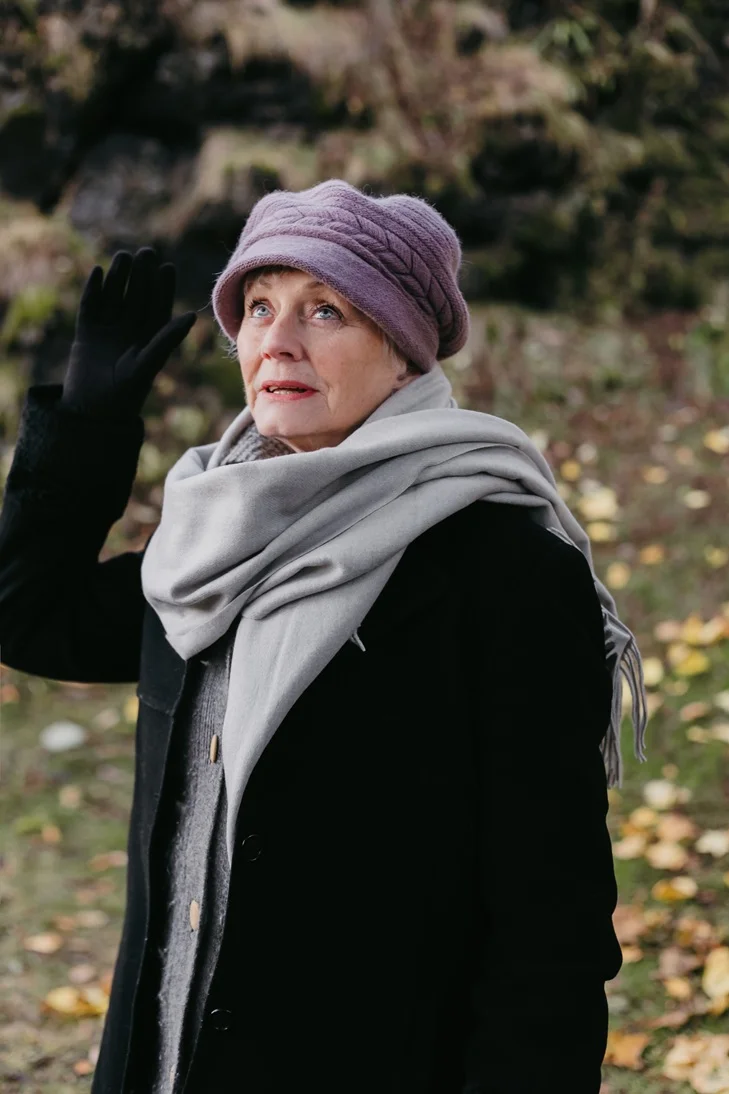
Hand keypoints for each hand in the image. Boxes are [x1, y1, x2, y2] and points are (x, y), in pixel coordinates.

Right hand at [61, 247, 196, 419]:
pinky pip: (91, 305)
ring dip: (119, 277)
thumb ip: (167, 339)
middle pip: (137, 296)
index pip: (158, 306)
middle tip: (147, 252)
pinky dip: (94, 289)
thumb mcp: (148, 363)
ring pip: (115, 296)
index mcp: (150, 338)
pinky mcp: (87, 330)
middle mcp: (130, 330)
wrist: (93, 409)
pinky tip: (99, 272)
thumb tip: (192, 315)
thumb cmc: (127, 392)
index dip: (163, 287)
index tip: (167, 267)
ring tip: (124, 257)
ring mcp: (108, 328)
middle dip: (142, 276)